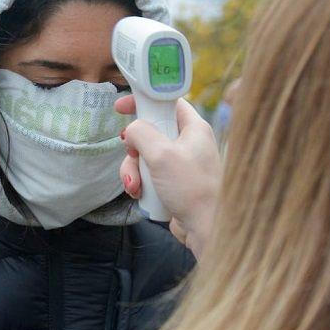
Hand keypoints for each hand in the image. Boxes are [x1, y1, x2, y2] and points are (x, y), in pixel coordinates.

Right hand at [116, 96, 220, 259]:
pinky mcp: (172, 183)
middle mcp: (188, 143)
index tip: (122, 106)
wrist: (207, 228)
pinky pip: (148, 175)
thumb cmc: (191, 189)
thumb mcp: (162, 154)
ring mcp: (179, 164)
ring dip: (133, 170)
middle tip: (132, 154)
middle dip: (134, 147)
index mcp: (193, 128)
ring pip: (144, 156)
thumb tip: (131, 132)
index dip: (144, 100)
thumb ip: (142, 133)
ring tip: (135, 186)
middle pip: (149, 131)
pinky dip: (140, 183)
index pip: (167, 102)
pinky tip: (140, 195)